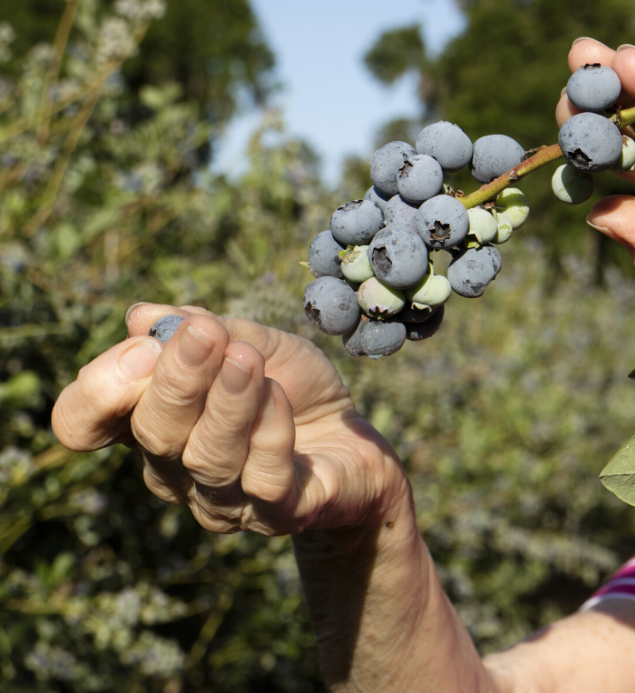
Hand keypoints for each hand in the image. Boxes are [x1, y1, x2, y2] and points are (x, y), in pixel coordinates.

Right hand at [52, 304, 409, 536]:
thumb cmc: (292, 389)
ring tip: (245, 359)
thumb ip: (204, 328)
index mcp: (152, 424)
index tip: (143, 346)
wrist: (355, 439)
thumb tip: (143, 316)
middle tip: (206, 335)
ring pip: (208, 458)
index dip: (98, 390)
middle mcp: (176, 471)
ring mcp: (226, 501)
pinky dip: (269, 432)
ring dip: (227, 403)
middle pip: (153, 435)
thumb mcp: (253, 343)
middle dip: (177, 380)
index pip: (83, 424)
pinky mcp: (280, 514)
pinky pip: (265, 479)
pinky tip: (278, 396)